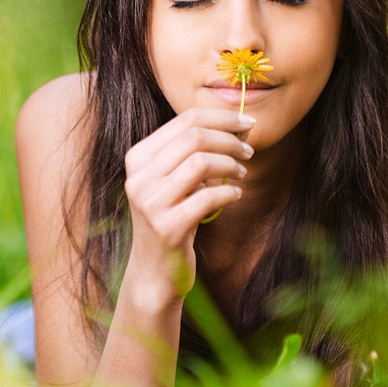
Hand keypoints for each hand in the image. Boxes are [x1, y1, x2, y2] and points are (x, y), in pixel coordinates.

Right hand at [123, 108, 254, 302]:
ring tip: (241, 173)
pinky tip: (235, 195)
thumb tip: (240, 123)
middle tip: (249, 151)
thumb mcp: (175, 179)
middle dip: (230, 140)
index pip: (186, 120)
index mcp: (138, 157)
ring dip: (231, 165)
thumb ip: (197, 150)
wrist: (154, 269)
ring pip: (202, 162)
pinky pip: (209, 197)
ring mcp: (150, 202)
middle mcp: (139, 177)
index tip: (248, 122)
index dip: (223, 117)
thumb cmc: (172, 215)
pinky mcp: (167, 227)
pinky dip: (230, 192)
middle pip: (195, 137)